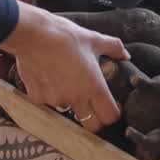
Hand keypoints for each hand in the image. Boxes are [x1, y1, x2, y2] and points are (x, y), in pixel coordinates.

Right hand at [0, 3, 126, 132]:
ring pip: (67, 112)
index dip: (113, 114)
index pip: (110, 117)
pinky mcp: (37, 98)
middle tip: (93, 106)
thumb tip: (126, 55)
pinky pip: (47, 103)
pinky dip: (49, 95)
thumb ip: (114, 48)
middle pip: (92, 126)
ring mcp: (55, 100)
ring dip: (70, 104)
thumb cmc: (66, 36)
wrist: (33, 34)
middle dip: (95, 120)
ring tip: (66, 83)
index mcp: (94, 86)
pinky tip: (48, 78)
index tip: (112, 106)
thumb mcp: (94, 39)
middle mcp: (76, 98)